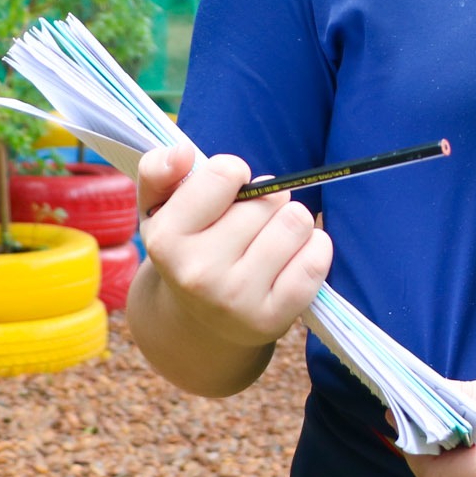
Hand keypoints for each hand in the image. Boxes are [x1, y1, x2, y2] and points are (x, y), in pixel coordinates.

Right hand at [136, 145, 331, 348]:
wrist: (197, 325)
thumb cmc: (186, 250)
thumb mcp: (160, 209)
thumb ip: (160, 170)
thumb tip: (183, 151)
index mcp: (166, 240)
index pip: (226, 173)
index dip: (234, 174)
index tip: (229, 191)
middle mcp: (199, 274)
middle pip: (269, 197)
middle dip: (266, 201)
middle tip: (249, 224)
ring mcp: (237, 300)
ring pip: (297, 222)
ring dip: (292, 222)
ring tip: (270, 238)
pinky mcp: (273, 319)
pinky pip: (316, 258)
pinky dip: (315, 247)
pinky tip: (293, 257)